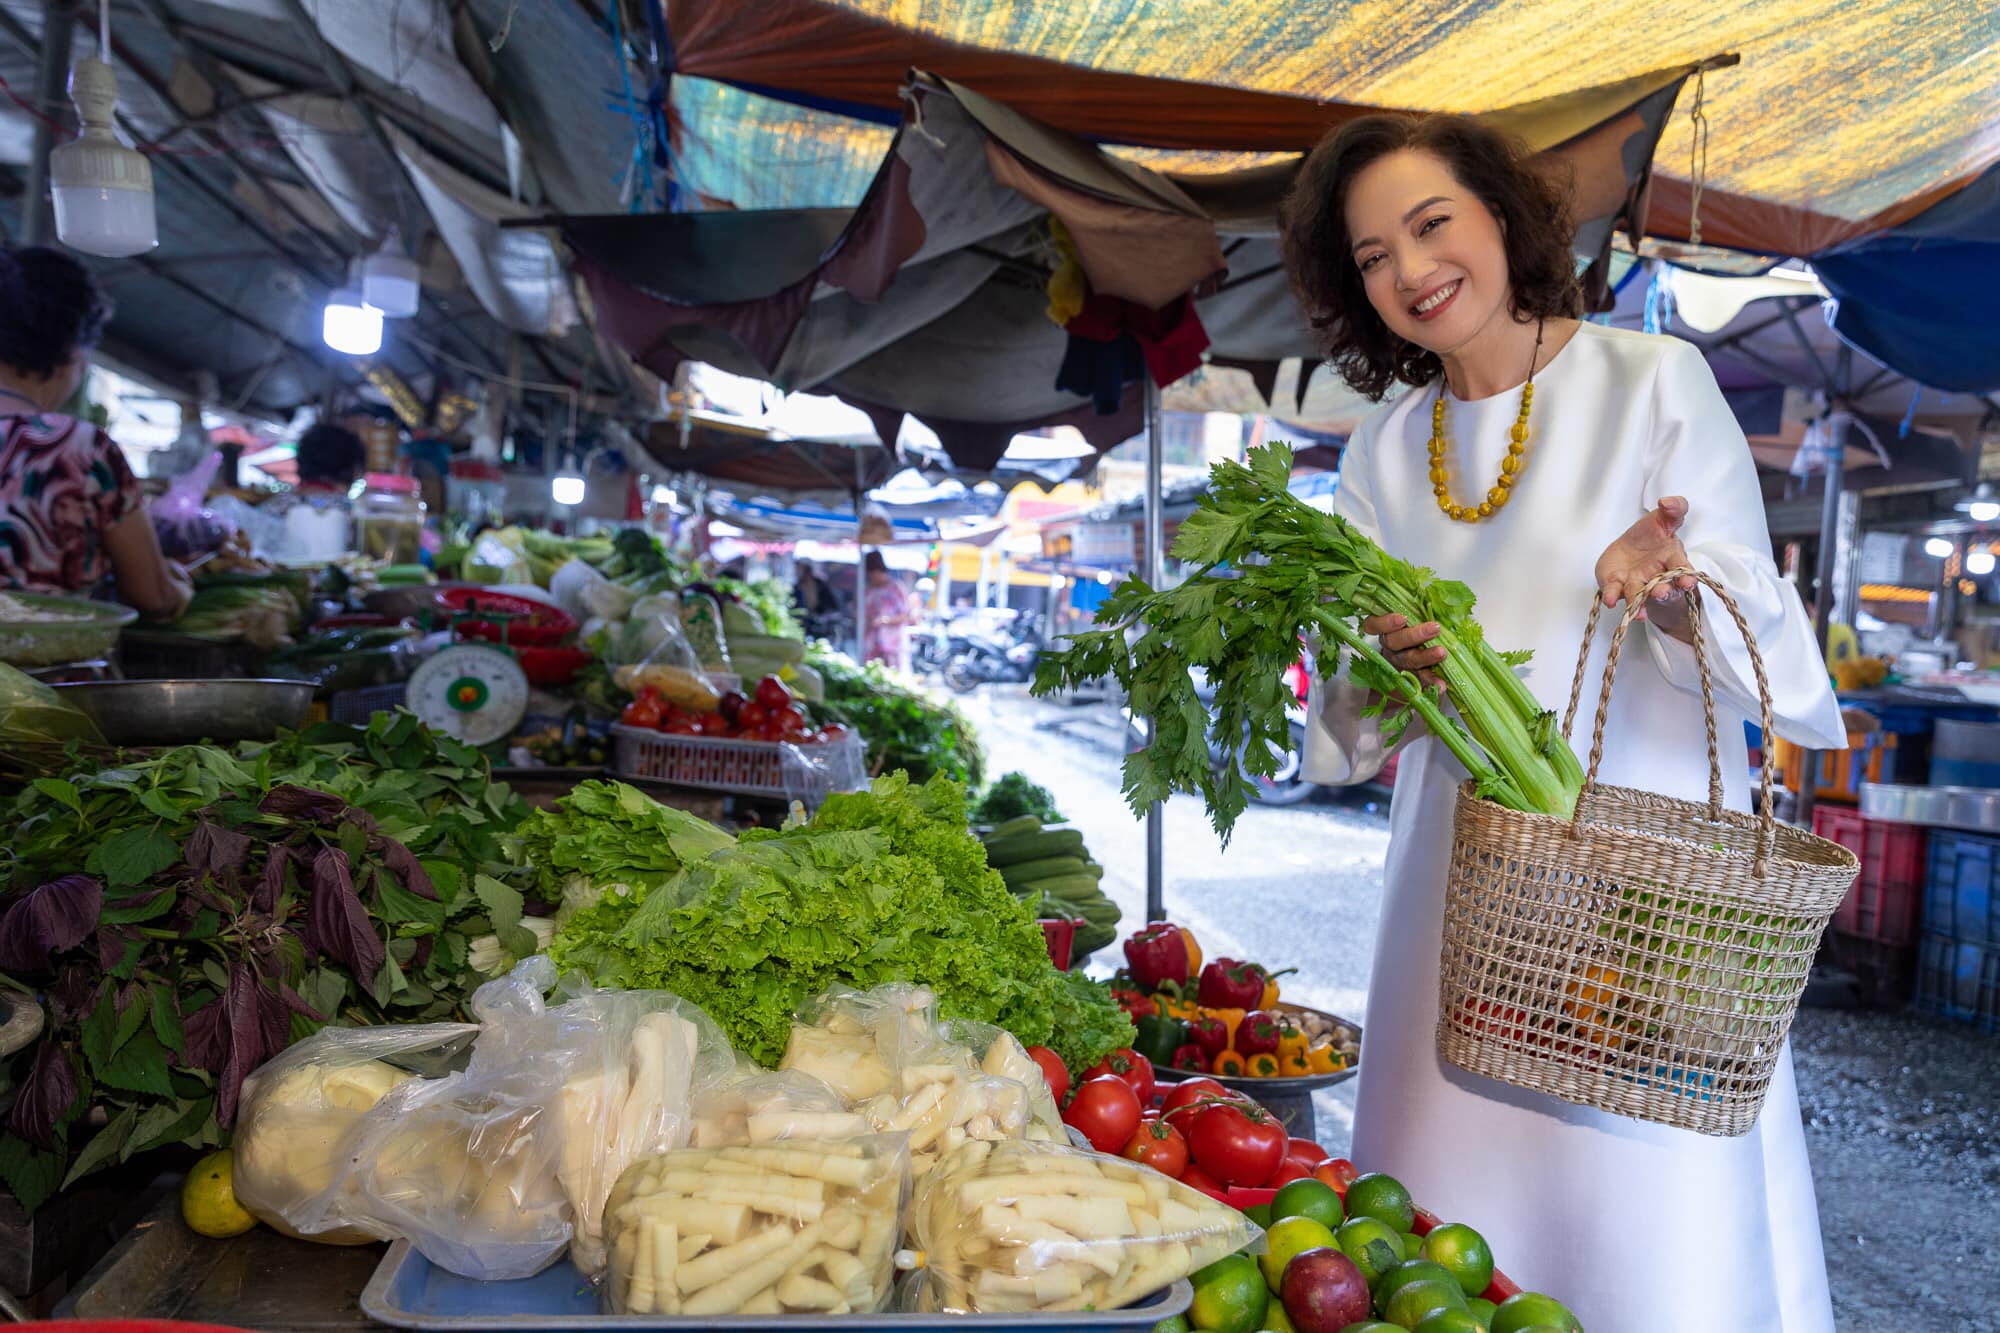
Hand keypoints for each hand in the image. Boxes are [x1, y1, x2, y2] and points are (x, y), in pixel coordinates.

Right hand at [1361, 613, 1445, 688]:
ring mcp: (1400, 664)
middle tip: (1434, 628)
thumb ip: (1417, 608)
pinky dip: (1432, 682)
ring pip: (1409, 660)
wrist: (1411, 663)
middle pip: (1395, 641)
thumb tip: (1435, 592)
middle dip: (1414, 635)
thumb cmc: (1414, 631)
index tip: (1401, 618)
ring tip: (1442, 653)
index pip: (1374, 625)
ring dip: (1426, 657)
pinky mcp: (1412, 679)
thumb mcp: (1412, 617)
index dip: (1384, 622)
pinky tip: (1441, 685)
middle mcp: (1390, 647)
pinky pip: (1421, 681)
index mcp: (1386, 630)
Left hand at [1596, 497, 1696, 641]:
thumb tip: (1668, 501)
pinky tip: (1610, 600)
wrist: (1629, 549)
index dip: (1686, 576)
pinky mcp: (1617, 585)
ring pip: (1638, 594)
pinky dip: (1612, 596)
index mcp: (1672, 559)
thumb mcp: (1664, 519)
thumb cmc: (1652, 536)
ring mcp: (1637, 583)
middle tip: (1661, 593)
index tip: (1687, 582)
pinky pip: (1615, 592)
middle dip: (1663, 592)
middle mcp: (1657, 576)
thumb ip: (1674, 509)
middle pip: (1662, 587)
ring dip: (1638, 602)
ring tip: (1638, 613)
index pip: (1682, 569)